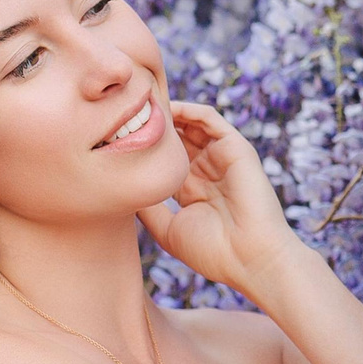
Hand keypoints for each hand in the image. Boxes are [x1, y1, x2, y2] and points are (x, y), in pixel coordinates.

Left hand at [135, 101, 306, 295]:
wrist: (250, 259)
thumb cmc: (212, 252)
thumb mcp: (167, 229)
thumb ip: (147, 208)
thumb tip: (121, 188)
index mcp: (191, 191)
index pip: (165, 160)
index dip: (142, 148)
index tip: (113, 139)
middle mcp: (206, 171)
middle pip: (176, 138)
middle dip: (152, 125)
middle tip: (121, 113)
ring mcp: (221, 158)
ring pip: (191, 124)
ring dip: (167, 112)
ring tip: (140, 104)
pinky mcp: (235, 147)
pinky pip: (209, 118)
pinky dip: (187, 109)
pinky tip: (164, 107)